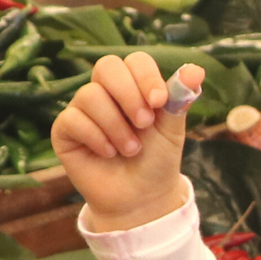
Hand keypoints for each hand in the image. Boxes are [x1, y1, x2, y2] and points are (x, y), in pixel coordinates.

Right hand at [52, 53, 204, 231]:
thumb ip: (178, 99)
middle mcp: (105, 92)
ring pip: (90, 95)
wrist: (141, 198)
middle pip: (107, 66)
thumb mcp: (172, 130)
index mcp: (134, 86)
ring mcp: (82, 109)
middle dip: (129, 95)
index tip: (159, 102)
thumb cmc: (156, 161)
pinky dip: (96, 138)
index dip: (146, 77)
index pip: (134, 60)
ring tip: (130, 150)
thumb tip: (196, 70)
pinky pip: (73, 119)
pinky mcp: (64, 130)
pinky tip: (109, 153)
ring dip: (116, 126)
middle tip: (144, 124)